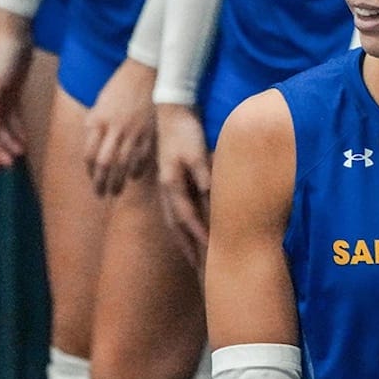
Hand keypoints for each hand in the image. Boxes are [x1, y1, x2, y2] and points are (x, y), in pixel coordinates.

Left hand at [83, 59, 155, 195]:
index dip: (89, 170)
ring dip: (118, 181)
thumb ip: (95, 123)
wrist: (146, 73)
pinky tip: (134, 177)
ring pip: (123, 165)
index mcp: (98, 121)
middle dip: (101, 182)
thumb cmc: (121, 86)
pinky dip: (137, 170)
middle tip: (101, 194)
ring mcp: (133, 132)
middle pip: (104, 164)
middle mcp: (114, 129)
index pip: (89, 154)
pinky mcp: (149, 133)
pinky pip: (142, 157)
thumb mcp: (100, 102)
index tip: (91, 177)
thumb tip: (92, 142)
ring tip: (116, 191)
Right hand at [156, 103, 211, 269]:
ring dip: (183, 238)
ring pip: (173, 219)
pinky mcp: (171, 179)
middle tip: (199, 268)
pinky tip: (189, 229)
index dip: (199, 233)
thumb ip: (203, 174)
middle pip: (176, 225)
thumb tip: (210, 196)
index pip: (186, 216)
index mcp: (171, 183)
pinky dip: (182, 224)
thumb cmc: (185, 130)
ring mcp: (167, 185)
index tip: (211, 250)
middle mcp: (166, 188)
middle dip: (187, 246)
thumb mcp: (196, 151)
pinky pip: (176, 209)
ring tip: (193, 256)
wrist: (171, 111)